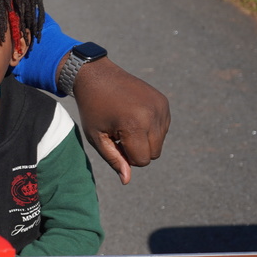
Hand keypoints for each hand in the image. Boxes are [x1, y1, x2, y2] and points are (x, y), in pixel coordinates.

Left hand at [68, 57, 169, 184]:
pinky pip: (163, 127)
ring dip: (144, 139)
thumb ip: (113, 159)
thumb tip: (127, 180)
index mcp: (134, 125)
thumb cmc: (92, 109)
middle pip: (154, 153)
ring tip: (125, 123)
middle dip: (137, 150)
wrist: (96, 75)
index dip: (126, 157)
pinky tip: (133, 115)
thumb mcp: (96, 137)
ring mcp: (160, 106)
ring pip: (160, 142)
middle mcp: (152, 115)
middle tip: (119, 134)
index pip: (142, 160)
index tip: (114, 142)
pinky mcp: (163, 101)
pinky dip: (150, 127)